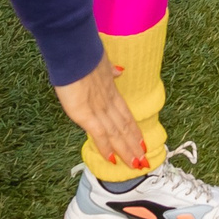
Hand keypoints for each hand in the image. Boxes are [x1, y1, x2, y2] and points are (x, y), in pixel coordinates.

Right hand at [55, 54, 147, 171]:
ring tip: (136, 165)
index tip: (143, 142)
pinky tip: (112, 160)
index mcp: (112, 92)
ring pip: (117, 134)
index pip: (126, 115)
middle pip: (125, 128)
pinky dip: (106, 148)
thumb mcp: (101, 63)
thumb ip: (109, 70)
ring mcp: (99, 110)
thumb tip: (119, 71)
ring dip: (126, 151)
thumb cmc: (83, 56)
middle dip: (134, 146)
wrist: (74, 53)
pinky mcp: (86, 115)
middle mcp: (108, 103)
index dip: (134, 130)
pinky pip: (99, 135)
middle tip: (144, 162)